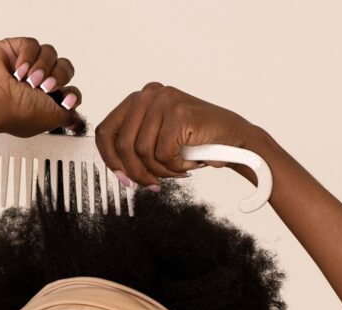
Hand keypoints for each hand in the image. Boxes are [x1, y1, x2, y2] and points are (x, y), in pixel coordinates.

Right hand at [0, 37, 82, 137]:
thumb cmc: (13, 112)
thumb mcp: (52, 120)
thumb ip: (68, 116)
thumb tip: (75, 120)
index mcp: (43, 101)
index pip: (69, 89)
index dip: (72, 93)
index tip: (67, 100)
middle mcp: (34, 83)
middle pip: (64, 68)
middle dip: (58, 77)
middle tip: (45, 87)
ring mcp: (24, 65)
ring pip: (50, 53)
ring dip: (43, 67)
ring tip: (30, 80)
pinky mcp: (12, 49)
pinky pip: (32, 44)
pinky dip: (28, 56)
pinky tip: (19, 70)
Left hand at [94, 83, 258, 186]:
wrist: (235, 141)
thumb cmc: (197, 143)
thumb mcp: (158, 141)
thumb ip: (135, 147)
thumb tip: (117, 169)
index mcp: (139, 99)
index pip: (107, 131)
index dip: (110, 160)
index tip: (123, 178)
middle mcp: (149, 94)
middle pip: (122, 145)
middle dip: (137, 172)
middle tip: (152, 184)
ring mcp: (164, 101)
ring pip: (142, 152)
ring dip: (161, 170)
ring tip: (178, 168)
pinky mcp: (179, 114)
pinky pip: (163, 154)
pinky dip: (176, 166)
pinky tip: (189, 161)